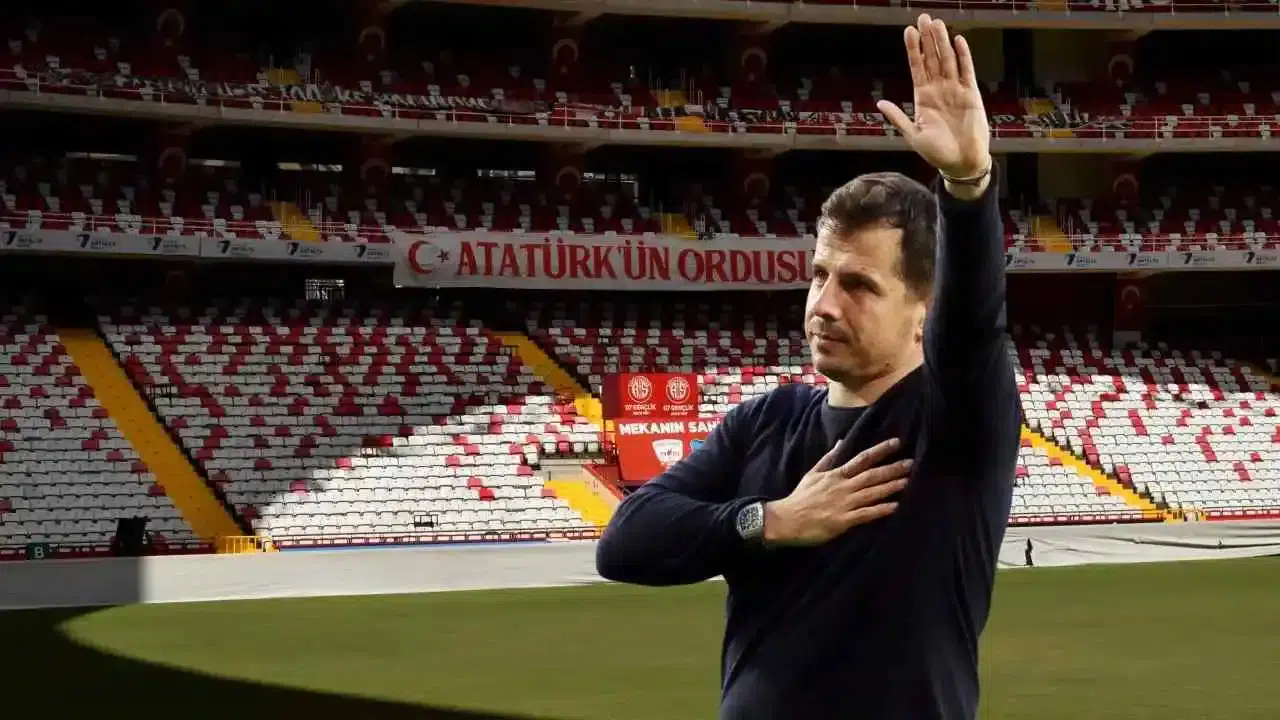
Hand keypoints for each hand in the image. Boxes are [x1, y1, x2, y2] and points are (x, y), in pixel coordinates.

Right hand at [764, 438, 911, 546]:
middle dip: (892, 469)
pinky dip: (880, 510)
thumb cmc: (801, 497)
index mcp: (836, 475)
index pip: (862, 459)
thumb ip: (829, 458)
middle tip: (911, 463)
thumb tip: (843, 442)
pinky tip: (894, 506)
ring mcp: (844, 504)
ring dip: (890, 487)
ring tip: (907, 481)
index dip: (880, 450)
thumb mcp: (813, 473)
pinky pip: (866, 514)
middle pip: (872, 475)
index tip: (896, 443)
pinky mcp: (843, 521)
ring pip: (872, 493)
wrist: (787, 519)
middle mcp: (843, 487)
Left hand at [876, 14, 990, 178]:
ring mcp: (955, 90)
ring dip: (942, 42)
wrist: (961, 163)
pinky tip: (958, 41)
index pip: (916, 67)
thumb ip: (898, 117)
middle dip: (927, 38)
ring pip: (948, 60)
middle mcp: (938, 89)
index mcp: (922, 97)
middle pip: (932, 58)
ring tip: (937, 23)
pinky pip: (967, 71)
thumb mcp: (912, 135)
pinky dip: (963, 56)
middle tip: (923, 17)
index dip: (913, 50)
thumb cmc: (936, 152)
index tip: (908, 31)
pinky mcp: (971, 94)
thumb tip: (880, 101)